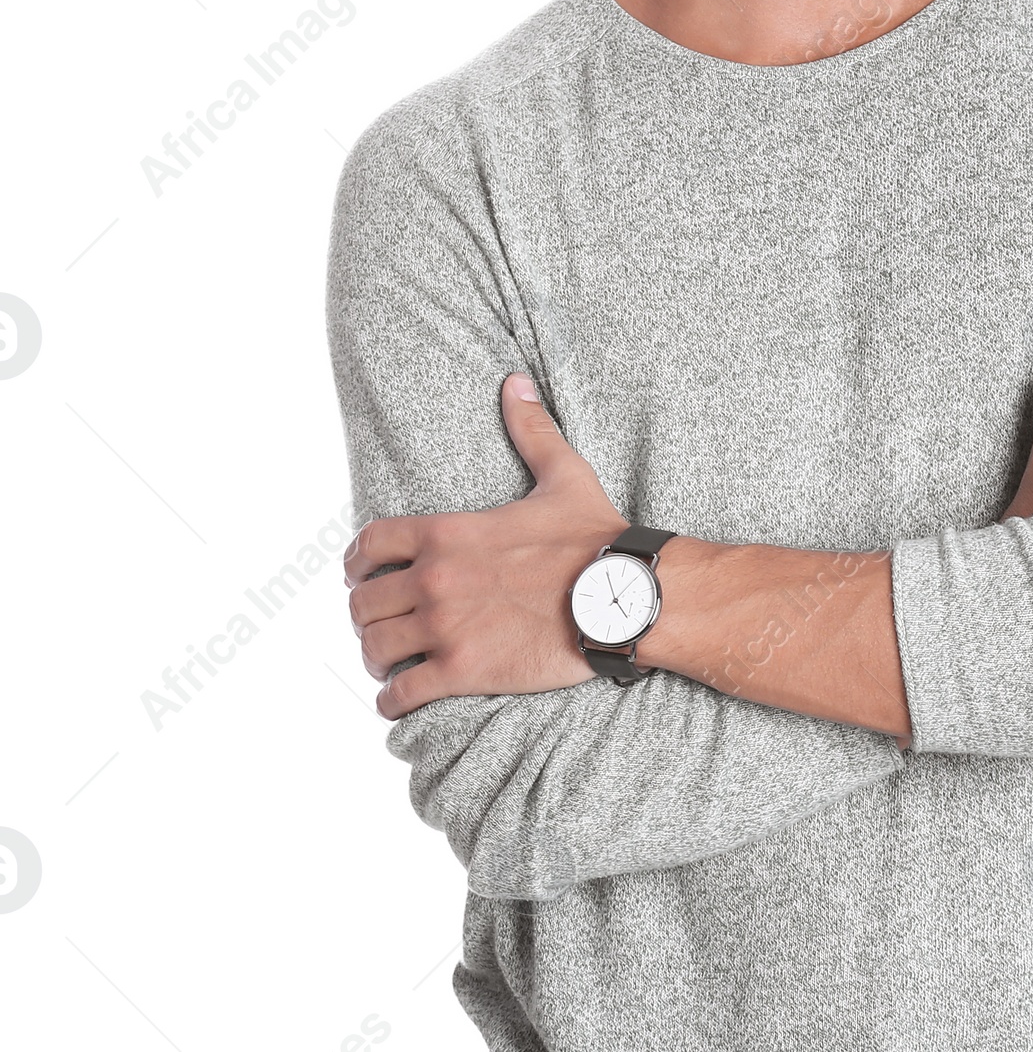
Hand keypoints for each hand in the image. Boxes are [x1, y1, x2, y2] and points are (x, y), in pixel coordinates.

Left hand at [345, 373, 629, 719]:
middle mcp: (435, 579)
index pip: (370, 544)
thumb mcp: (561, 475)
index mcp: (448, 533)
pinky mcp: (462, 671)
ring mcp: (445, 627)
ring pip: (374, 648)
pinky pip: (401, 694)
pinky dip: (393, 701)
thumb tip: (516, 383)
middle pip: (363, 602)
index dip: (358, 561)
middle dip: (367, 613)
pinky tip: (400, 700)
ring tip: (389, 663)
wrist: (622, 595)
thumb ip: (531, 429)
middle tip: (383, 623)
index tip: (362, 575)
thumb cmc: (594, 538)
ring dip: (376, 656)